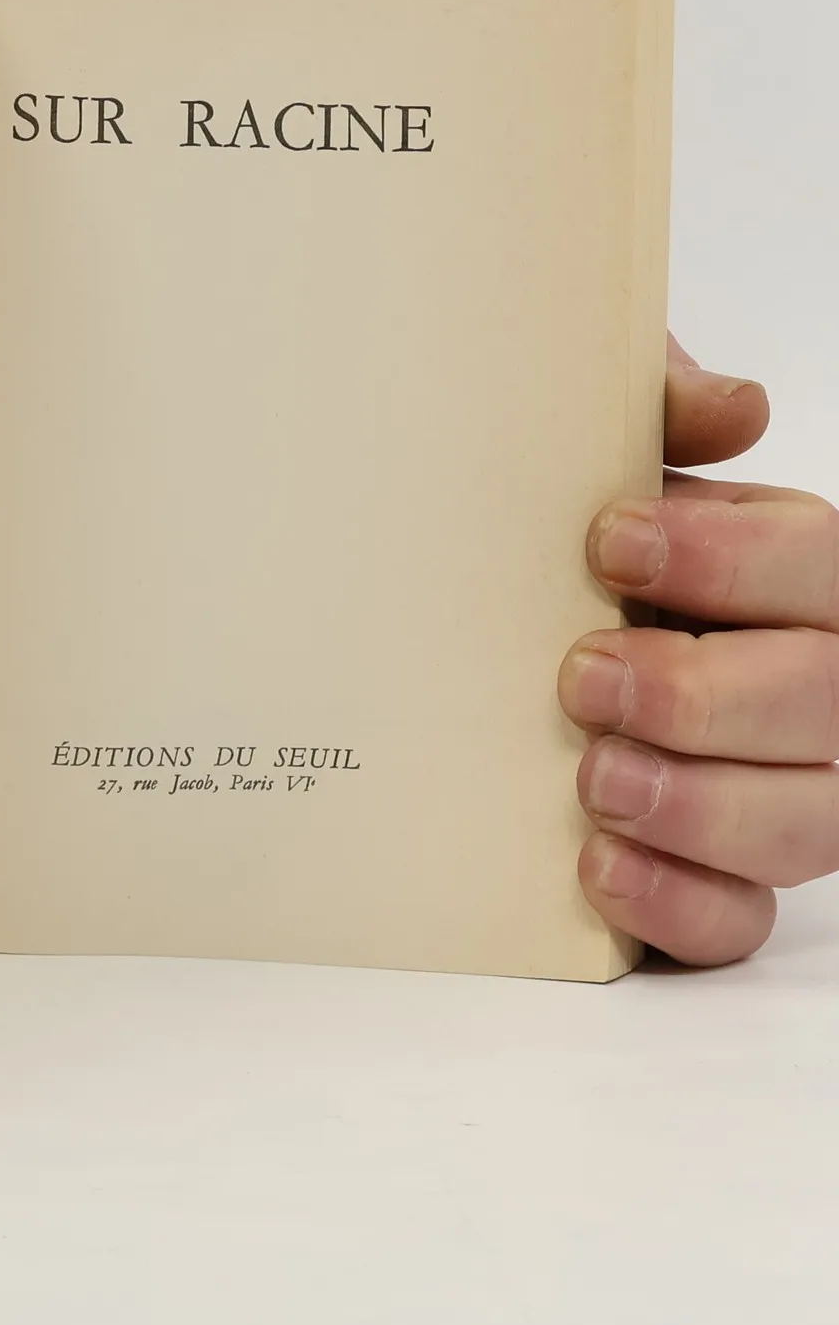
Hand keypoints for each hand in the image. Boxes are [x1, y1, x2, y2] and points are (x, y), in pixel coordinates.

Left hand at [561, 335, 838, 963]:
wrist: (517, 634)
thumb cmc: (589, 550)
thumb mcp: (615, 461)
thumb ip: (661, 411)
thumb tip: (734, 406)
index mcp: (802, 573)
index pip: (822, 562)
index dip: (729, 558)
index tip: (610, 545)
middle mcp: (819, 688)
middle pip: (827, 701)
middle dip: (704, 694)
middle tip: (586, 675)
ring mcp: (789, 791)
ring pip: (805, 823)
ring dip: (697, 804)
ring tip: (593, 776)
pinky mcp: (727, 879)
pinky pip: (739, 918)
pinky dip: (675, 900)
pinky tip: (596, 864)